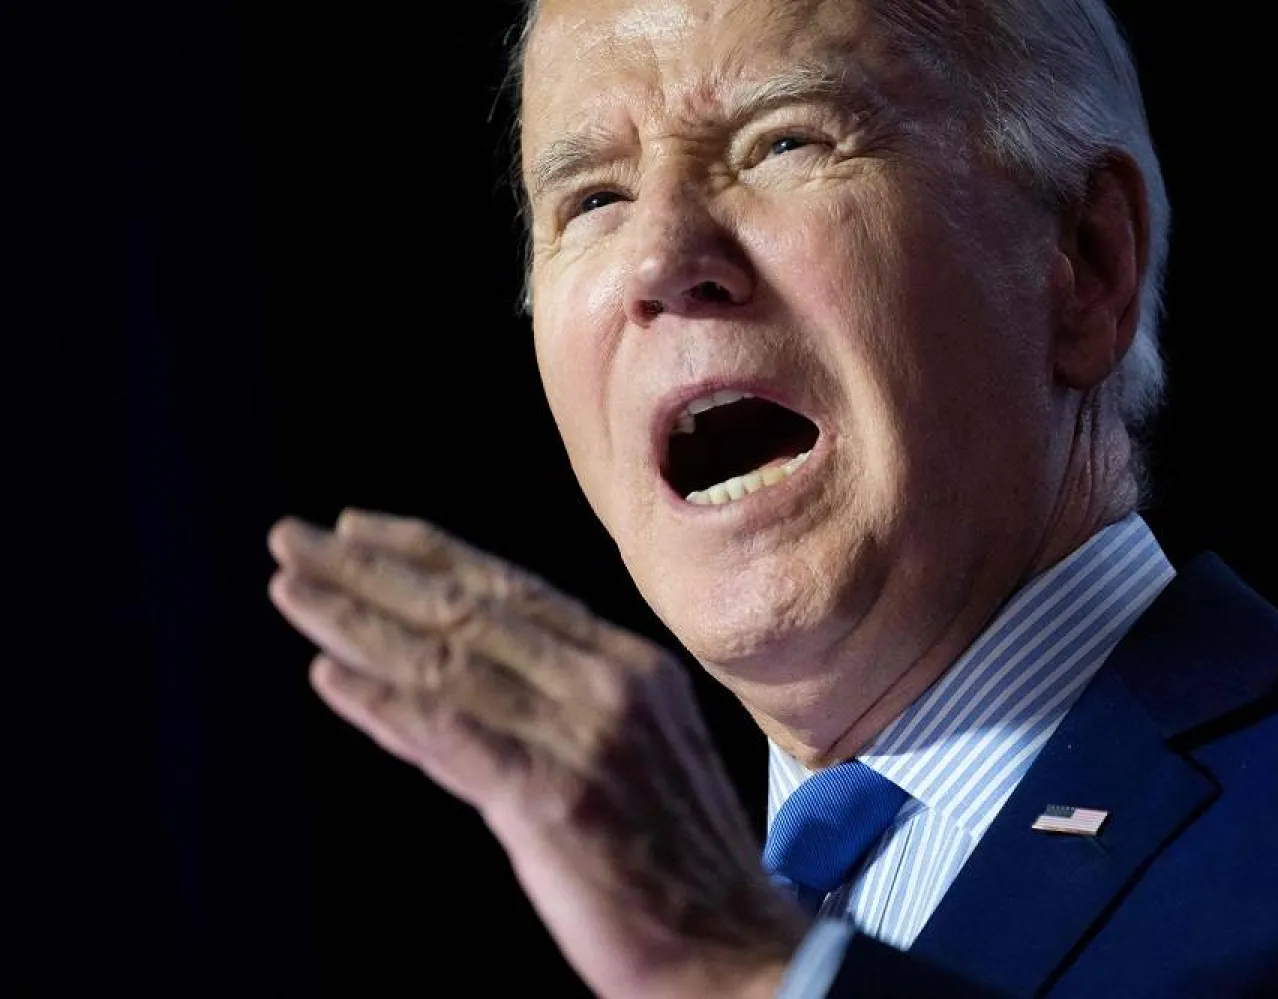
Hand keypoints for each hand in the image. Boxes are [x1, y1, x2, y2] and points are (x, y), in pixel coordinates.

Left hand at [267, 510, 807, 998]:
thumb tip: (462, 673)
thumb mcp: (634, 751)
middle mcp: (610, 683)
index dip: (427, 553)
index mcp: (631, 666)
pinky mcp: (554, 798)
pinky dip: (384, 702)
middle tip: (294, 539)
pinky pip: (450, 735)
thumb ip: (562, 702)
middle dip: (371, 568)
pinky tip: (328, 675)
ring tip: (290, 589)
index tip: (359, 529)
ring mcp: (584, 736)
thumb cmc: (679, 865)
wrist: (736, 950)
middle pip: (469, 608)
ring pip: (448, 660)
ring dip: (356, 619)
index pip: (511, 588)